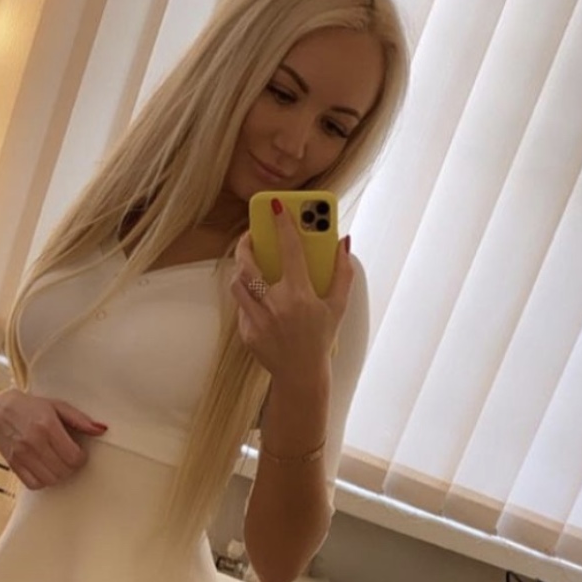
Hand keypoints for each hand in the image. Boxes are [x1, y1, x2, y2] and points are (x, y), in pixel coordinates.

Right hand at [0, 389, 107, 489]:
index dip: (81, 458)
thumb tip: (102, 429)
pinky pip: (33, 484)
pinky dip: (42, 481)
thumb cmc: (31, 407)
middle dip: (71, 467)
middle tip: (69, 458)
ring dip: (58, 475)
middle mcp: (34, 442)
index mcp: (47, 426)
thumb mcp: (57, 406)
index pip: (73, 457)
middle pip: (63, 471)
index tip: (79, 453)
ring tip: (57, 464)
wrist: (0, 408)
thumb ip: (80, 419)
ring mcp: (22, 454)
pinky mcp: (13, 463)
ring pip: (50, 480)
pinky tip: (44, 470)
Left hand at [231, 203, 353, 387]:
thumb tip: (344, 242)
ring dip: (241, 268)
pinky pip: (240, 305)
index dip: (282, 224)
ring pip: (237, 283)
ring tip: (249, 260)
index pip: (289, 249)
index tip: (276, 206)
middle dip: (245, 243)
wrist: (300, 375)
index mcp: (299, 294)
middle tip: (250, 234)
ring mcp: (258, 319)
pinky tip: (255, 292)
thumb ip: (342, 272)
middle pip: (248, 264)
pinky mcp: (247, 332)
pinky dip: (246, 295)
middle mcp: (275, 305)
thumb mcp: (337, 306)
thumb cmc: (321, 338)